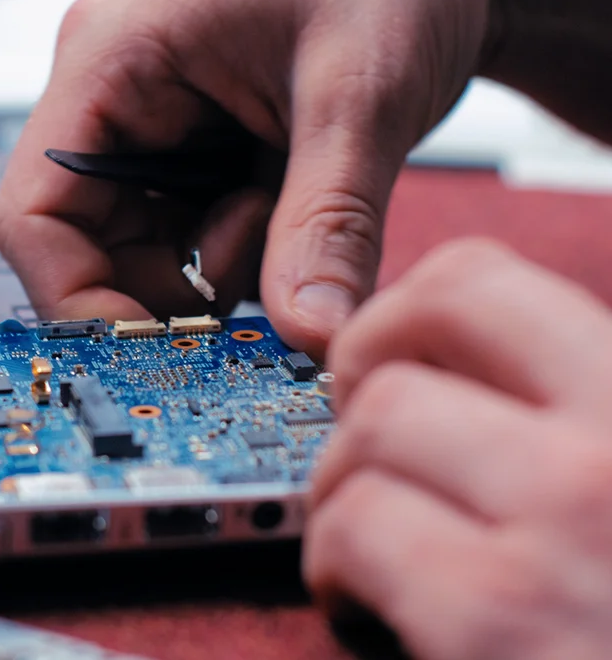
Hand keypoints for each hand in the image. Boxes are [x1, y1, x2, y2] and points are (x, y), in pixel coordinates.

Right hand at [0, 0, 497, 355]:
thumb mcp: (360, 92)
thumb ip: (329, 220)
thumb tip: (310, 335)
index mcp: (111, 58)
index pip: (34, 213)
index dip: (77, 299)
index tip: (155, 348)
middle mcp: (113, 97)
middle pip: (83, 246)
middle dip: (168, 288)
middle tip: (261, 282)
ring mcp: (149, 127)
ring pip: (139, 252)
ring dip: (213, 272)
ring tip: (290, 211)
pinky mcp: (190, 153)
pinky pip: (185, 239)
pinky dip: (235, 257)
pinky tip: (288, 211)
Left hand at [305, 238, 611, 659]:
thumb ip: (562, 426)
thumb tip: (448, 382)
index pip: (483, 281)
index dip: (401, 314)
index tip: (383, 360)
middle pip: (413, 330)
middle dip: (355, 372)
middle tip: (357, 432)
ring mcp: (568, 523)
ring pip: (369, 431)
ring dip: (340, 486)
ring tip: (367, 541)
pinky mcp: (499, 619)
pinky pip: (353, 530)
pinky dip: (332, 567)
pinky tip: (368, 606)